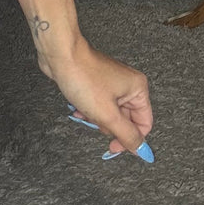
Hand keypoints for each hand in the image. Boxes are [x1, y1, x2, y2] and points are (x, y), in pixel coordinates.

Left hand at [43, 38, 153, 160]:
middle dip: (109, 126)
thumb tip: (141, 149)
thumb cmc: (83, 77)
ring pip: (110, 113)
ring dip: (96, 119)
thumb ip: (127, 135)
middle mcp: (128, 84)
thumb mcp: (108, 114)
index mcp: (137, 88)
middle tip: (96, 122)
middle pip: (126, 119)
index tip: (114, 147)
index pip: (144, 124)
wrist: (60, 55)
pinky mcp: (97, 82)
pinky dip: (89, 110)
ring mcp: (111, 82)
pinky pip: (98, 105)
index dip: (131, 139)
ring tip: (85, 112)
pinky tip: (78, 109)